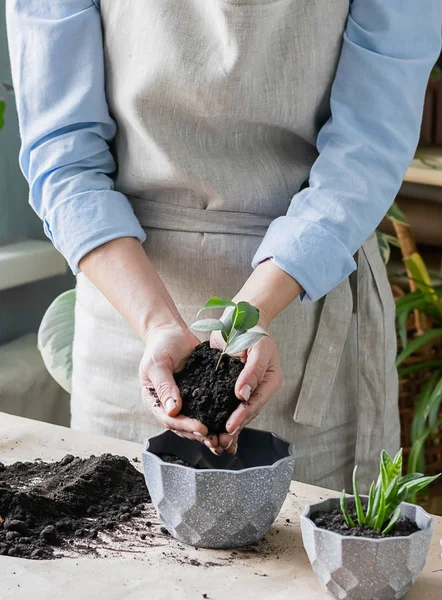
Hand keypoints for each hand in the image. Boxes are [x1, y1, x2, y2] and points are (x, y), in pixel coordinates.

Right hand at [140, 324, 219, 446]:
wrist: (171, 333)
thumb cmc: (159, 346)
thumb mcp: (157, 363)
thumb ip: (164, 386)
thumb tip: (172, 410)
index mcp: (156, 401)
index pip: (170, 420)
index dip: (186, 426)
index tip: (202, 429)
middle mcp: (170, 405)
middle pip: (183, 426)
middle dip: (199, 435)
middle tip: (217, 440)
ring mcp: (185, 401)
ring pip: (196, 421)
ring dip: (209, 431)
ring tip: (224, 438)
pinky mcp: (198, 394)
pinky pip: (207, 408)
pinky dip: (216, 417)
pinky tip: (228, 421)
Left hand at [210, 327, 282, 454]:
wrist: (239, 318)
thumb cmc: (252, 329)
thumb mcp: (258, 347)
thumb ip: (252, 370)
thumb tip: (243, 395)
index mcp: (270, 380)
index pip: (256, 402)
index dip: (242, 416)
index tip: (230, 426)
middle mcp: (258, 388)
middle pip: (246, 412)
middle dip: (234, 428)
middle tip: (220, 442)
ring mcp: (244, 388)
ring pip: (235, 412)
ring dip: (224, 427)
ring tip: (214, 442)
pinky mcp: (228, 386)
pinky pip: (224, 404)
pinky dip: (217, 416)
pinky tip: (209, 429)